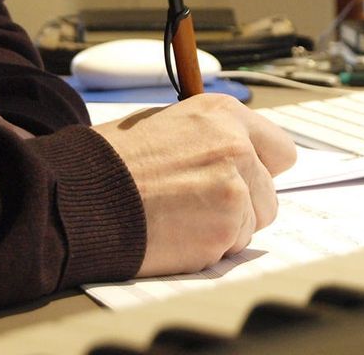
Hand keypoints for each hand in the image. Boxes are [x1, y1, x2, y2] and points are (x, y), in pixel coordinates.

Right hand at [95, 94, 295, 276]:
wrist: (83, 195)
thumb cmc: (114, 161)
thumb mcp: (167, 124)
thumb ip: (211, 138)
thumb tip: (236, 157)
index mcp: (223, 114)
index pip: (280, 150)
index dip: (260, 169)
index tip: (245, 178)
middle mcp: (237, 147)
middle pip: (269, 194)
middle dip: (242, 205)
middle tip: (199, 205)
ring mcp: (235, 189)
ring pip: (252, 224)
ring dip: (224, 228)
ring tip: (179, 217)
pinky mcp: (224, 229)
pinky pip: (231, 249)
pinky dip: (207, 249)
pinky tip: (174, 233)